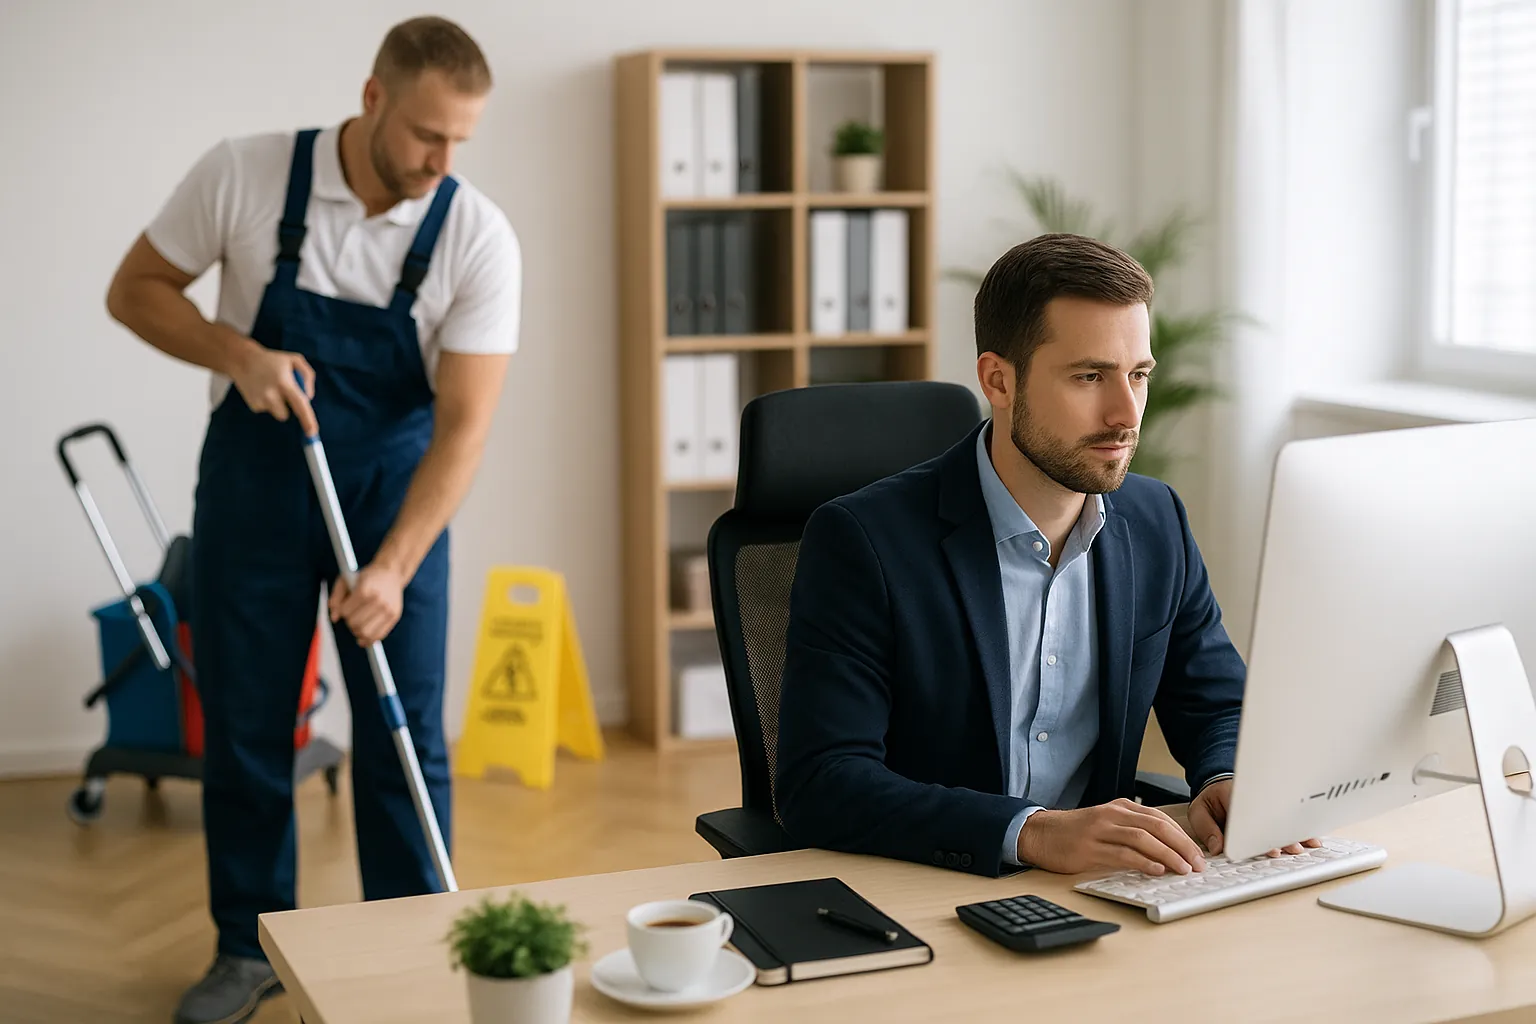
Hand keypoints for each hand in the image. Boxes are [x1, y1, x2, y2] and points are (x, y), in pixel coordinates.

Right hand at [228, 339, 317, 436]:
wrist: (242, 360)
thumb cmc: (273, 360)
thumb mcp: (294, 360)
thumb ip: (308, 376)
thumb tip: (309, 398)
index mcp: (284, 382)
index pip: (299, 404)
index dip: (307, 420)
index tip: (312, 432)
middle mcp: (270, 393)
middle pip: (285, 415)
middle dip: (288, 407)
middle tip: (284, 392)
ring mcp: (259, 400)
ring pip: (278, 413)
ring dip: (278, 405)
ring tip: (271, 388)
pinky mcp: (253, 404)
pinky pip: (268, 410)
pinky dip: (268, 402)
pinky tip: (262, 389)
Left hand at [329, 563, 405, 645]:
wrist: (391, 573)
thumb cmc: (366, 577)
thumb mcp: (346, 580)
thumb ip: (336, 597)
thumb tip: (334, 618)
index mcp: (364, 590)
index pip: (345, 612)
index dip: (342, 612)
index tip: (345, 607)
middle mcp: (378, 600)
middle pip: (355, 624)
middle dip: (349, 622)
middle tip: (352, 616)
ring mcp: (387, 609)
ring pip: (366, 633)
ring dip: (358, 632)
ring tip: (358, 626)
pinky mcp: (394, 616)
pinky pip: (379, 635)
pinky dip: (369, 640)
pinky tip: (364, 637)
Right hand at [1017, 798, 1207, 876]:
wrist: (1040, 833)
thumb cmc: (1075, 832)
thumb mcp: (1107, 823)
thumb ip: (1132, 831)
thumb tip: (1166, 851)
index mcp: (1120, 808)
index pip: (1160, 819)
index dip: (1183, 836)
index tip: (1197, 853)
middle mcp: (1112, 815)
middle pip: (1156, 826)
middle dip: (1182, 845)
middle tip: (1198, 863)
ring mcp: (1100, 831)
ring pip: (1142, 839)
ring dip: (1167, 855)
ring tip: (1183, 869)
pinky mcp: (1089, 849)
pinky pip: (1121, 854)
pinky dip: (1142, 862)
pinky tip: (1156, 870)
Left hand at [1188, 778, 1322, 857]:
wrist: (1218, 785)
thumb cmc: (1211, 799)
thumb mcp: (1199, 811)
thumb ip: (1207, 829)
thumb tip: (1219, 848)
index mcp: (1236, 799)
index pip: (1251, 816)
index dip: (1260, 833)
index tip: (1270, 846)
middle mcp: (1256, 803)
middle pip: (1273, 820)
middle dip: (1283, 837)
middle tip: (1293, 848)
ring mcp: (1267, 808)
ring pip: (1284, 822)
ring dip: (1295, 835)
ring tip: (1306, 845)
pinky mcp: (1272, 814)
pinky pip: (1288, 822)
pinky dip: (1300, 832)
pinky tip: (1312, 840)